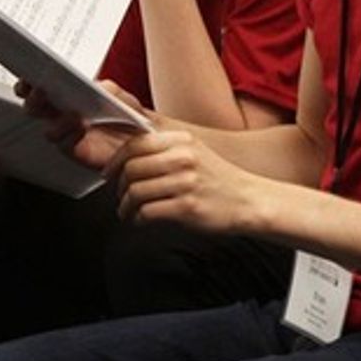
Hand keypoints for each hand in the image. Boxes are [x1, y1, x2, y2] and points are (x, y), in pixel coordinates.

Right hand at [16, 78, 143, 169]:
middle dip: (34, 98)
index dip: (29, 81)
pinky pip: (65, 144)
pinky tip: (82, 125)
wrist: (142, 138)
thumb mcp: (118, 94)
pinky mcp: (76, 150)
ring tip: (70, 110)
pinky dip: (72, 133)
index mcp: (66, 95)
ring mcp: (67, 133)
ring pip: (48, 129)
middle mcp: (61, 114)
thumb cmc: (127, 113)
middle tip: (40, 89)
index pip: (40, 87)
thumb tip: (93, 85)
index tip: (27, 73)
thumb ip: (106, 88)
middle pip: (35, 108)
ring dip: (56, 119)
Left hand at [114, 128, 260, 232]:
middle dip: (118, 185)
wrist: (250, 201)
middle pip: (131, 168)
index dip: (116, 159)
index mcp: (184, 140)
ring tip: (128, 210)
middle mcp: (184, 158)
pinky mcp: (187, 208)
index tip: (110, 172)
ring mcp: (186, 183)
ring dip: (125, 206)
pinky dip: (137, 219)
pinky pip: (146, 213)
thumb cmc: (218, 179)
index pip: (136, 143)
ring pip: (135, 192)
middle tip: (120, 194)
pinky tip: (141, 220)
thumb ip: (164, 147)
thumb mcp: (194, 151)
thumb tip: (125, 152)